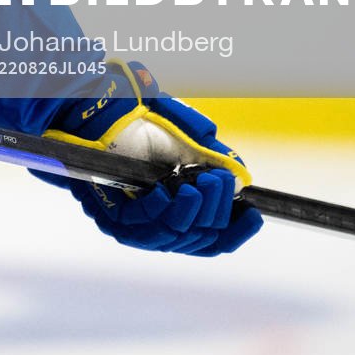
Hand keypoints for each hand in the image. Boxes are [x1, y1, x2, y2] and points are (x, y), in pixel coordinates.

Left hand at [36, 61, 261, 256]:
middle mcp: (158, 225)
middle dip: (217, 211)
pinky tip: (167, 191)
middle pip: (200, 240)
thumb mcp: (186, 141)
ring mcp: (135, 226)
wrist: (99, 114)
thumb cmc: (139, 127)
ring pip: (175, 237)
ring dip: (194, 210)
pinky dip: (162, 211)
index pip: (212, 239)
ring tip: (200, 183)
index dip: (236, 232)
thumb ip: (213, 160)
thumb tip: (242, 180)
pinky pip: (143, 227)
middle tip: (218, 181)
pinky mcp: (112, 219)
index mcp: (178, 213)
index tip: (254, 214)